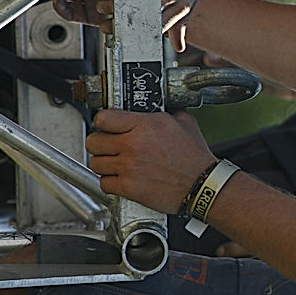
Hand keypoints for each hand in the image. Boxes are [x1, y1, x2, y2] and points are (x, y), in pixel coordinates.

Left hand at [86, 109, 215, 213]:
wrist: (202, 185)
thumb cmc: (194, 157)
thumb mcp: (185, 123)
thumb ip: (166, 112)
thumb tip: (155, 107)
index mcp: (145, 125)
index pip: (103, 118)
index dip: (104, 122)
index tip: (107, 126)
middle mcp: (133, 145)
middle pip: (93, 141)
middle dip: (100, 143)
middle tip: (109, 145)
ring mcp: (128, 168)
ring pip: (95, 163)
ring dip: (103, 162)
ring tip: (115, 163)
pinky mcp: (128, 188)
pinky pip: (104, 183)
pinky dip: (110, 181)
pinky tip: (121, 178)